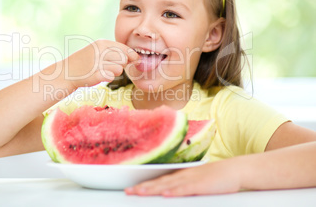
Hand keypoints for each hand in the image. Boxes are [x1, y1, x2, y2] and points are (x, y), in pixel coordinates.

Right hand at [64, 40, 138, 88]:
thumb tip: (135, 56)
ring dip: (115, 72)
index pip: (125, 48)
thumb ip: (114, 51)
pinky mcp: (95, 74)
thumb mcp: (97, 50)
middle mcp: (100, 51)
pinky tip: (100, 76)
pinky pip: (112, 77)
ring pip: (119, 69)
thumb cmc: (85, 62)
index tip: (135, 60)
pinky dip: (108, 77)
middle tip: (111, 66)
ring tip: (103, 70)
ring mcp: (97, 63)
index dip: (132, 55)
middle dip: (122, 64)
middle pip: (124, 59)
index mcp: (102, 43)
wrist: (66, 72)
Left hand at [125, 160, 241, 196]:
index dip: (145, 184)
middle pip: (159, 182)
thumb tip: (171, 193)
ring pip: (168, 185)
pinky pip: (185, 189)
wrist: (235, 170)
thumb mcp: (197, 181)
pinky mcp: (201, 185)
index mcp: (181, 175)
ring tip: (139, 192)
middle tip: (128, 191)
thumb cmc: (217, 178)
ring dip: (153, 189)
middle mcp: (183, 176)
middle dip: (143, 187)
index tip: (131, 188)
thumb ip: (184, 186)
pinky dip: (175, 191)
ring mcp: (191, 179)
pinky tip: (166, 194)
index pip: (159, 180)